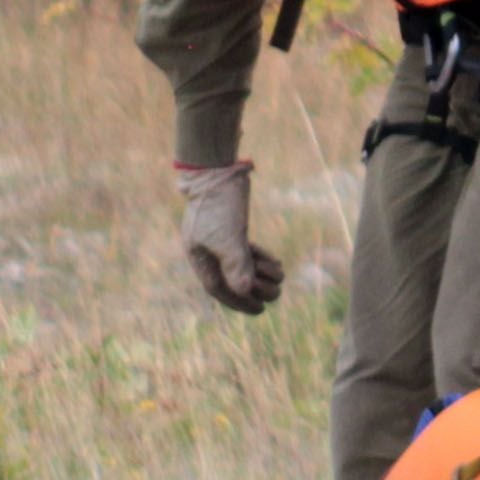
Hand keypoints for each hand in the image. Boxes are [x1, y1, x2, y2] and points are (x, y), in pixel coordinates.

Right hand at [177, 161, 285, 314]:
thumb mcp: (228, 237)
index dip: (239, 301)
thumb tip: (244, 292)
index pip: (218, 288)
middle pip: (231, 279)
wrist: (217, 170)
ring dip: (261, 272)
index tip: (260, 310)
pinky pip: (245, 251)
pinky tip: (276, 263)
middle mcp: (206, 250)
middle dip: (254, 288)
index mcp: (198, 256)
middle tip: (275, 294)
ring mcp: (218, 238)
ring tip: (280, 275)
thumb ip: (235, 265)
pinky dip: (260, 258)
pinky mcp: (230, 226)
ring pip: (240, 265)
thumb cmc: (219, 204)